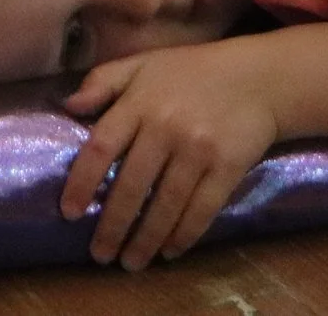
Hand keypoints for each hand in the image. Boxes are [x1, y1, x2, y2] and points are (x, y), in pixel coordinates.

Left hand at [59, 41, 284, 268]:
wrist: (258, 77)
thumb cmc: (190, 72)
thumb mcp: (142, 64)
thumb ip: (102, 81)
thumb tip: (68, 106)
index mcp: (140, 103)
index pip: (101, 147)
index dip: (82, 183)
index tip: (69, 213)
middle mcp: (166, 127)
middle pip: (132, 186)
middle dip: (112, 226)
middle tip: (100, 255)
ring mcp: (199, 150)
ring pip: (166, 205)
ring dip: (146, 240)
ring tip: (130, 263)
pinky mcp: (227, 168)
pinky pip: (202, 210)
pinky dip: (184, 235)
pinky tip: (169, 252)